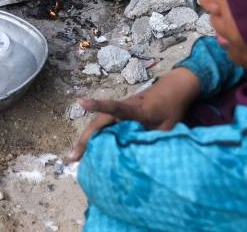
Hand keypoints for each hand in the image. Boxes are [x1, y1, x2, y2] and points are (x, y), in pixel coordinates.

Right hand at [69, 67, 200, 161]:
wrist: (173, 88)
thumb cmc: (171, 108)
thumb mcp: (169, 128)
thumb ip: (154, 141)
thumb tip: (141, 160)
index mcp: (138, 109)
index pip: (117, 108)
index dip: (99, 105)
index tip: (81, 103)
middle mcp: (125, 107)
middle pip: (100, 121)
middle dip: (85, 138)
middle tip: (73, 157)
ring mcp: (121, 109)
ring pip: (100, 124)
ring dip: (88, 138)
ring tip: (76, 156)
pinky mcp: (122, 113)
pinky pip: (106, 125)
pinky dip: (97, 136)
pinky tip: (92, 149)